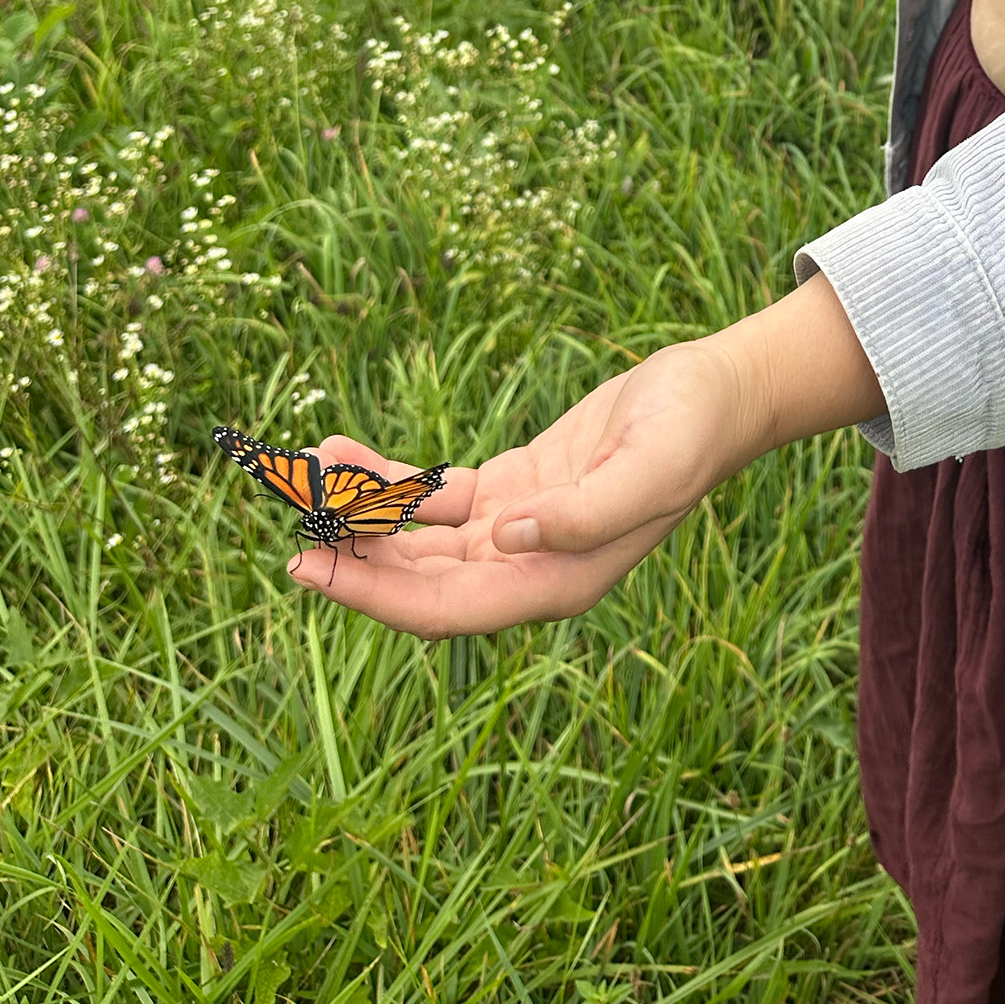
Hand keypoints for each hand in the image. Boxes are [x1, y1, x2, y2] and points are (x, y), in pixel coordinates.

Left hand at [289, 271, 880, 637]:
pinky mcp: (512, 489)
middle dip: (351, 559)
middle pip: (418, 583)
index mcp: (555, 583)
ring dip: (361, 515)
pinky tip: (348, 453)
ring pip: (418, 542)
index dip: (376, 596)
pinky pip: (435, 499)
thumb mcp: (648, 467)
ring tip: (307, 473)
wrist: (715, 395)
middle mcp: (526, 570)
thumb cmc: (689, 431)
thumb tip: (510, 537)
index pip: (446, 608)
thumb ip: (585, 512)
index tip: (313, 568)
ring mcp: (515, 532)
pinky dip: (390, 480)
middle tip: (289, 526)